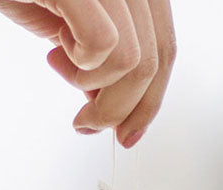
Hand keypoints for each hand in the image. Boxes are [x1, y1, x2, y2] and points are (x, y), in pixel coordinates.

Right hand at [0, 0, 174, 146]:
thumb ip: (106, 58)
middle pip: (153, 62)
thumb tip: (119, 107)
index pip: (166, 49)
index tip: (129, 132)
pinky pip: (103, 45)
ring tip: (61, 67)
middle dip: (121, 108)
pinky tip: (57, 51)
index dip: (150, 100)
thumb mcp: (76, 24)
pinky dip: (81, 64)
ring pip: (133, 63)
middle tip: (89, 123)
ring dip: (93, 87)